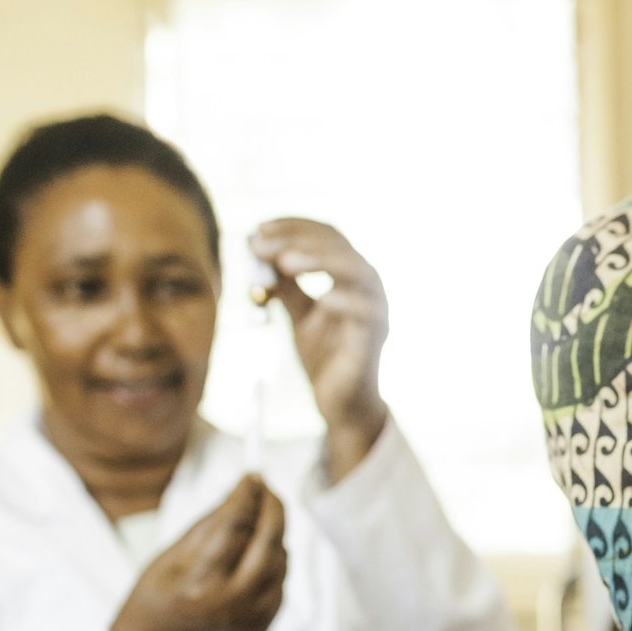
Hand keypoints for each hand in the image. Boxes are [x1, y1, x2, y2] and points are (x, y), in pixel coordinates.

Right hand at [109, 475, 286, 630]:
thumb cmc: (155, 597)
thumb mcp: (170, 556)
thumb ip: (210, 524)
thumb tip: (244, 488)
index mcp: (199, 583)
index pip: (236, 525)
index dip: (248, 494)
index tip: (253, 473)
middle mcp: (231, 604)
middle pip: (270, 542)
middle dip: (273, 508)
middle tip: (268, 488)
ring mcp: (251, 620)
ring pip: (281, 561)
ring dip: (273, 536)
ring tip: (255, 522)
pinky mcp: (263, 628)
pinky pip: (280, 583)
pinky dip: (273, 563)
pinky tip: (255, 556)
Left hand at [249, 219, 389, 480]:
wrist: (339, 403)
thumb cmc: (324, 356)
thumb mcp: (298, 313)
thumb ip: (284, 284)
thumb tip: (255, 248)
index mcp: (349, 274)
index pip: (325, 235)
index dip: (292, 227)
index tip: (257, 230)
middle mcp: (367, 284)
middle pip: (337, 246)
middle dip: (296, 240)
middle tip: (260, 245)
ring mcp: (375, 308)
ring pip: (355, 270)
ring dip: (319, 260)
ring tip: (285, 262)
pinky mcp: (376, 336)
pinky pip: (365, 312)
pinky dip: (343, 300)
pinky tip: (320, 299)